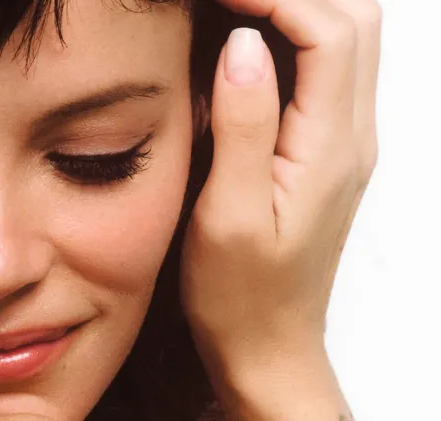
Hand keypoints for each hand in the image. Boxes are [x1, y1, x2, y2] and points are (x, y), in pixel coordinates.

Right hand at [180, 0, 380, 416]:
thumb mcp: (227, 215)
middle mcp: (352, 137)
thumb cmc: (241, 295)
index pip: (326, 32)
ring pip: (346, 40)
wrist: (269, 344)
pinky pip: (325, 71)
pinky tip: (245, 46)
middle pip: (353, 21)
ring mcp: (345, 143)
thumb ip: (243, 124)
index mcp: (329, 149)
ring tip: (230, 9)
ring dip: (294, 9)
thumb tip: (241, 45)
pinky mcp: (326, 152)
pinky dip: (291, 38)